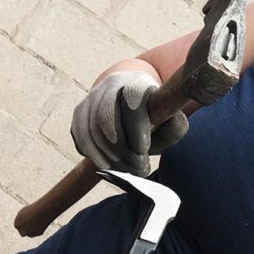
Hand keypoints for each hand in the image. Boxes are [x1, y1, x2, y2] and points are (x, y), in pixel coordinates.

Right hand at [70, 71, 188, 176]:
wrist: (134, 104)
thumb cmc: (156, 117)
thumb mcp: (171, 120)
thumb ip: (173, 127)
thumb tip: (158, 135)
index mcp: (136, 82)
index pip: (132, 97)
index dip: (136, 126)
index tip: (143, 150)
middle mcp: (110, 85)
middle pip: (106, 116)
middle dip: (122, 148)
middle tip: (138, 168)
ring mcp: (91, 98)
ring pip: (91, 130)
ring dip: (109, 157)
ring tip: (128, 171)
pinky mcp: (80, 113)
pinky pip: (81, 138)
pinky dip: (94, 155)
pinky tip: (110, 165)